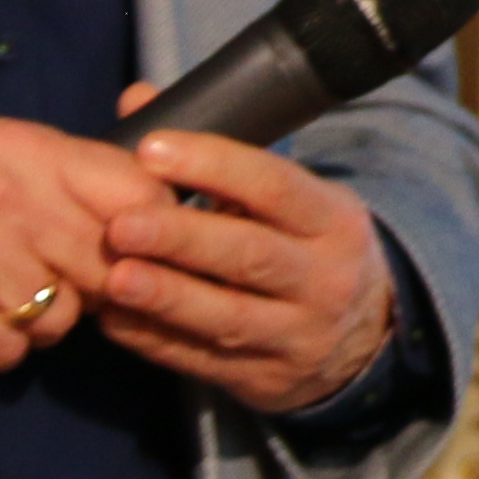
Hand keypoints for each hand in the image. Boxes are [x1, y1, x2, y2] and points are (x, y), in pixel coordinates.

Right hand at [0, 118, 157, 370]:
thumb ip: (57, 173)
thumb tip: (134, 206)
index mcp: (27, 150)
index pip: (132, 189)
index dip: (146, 228)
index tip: (136, 249)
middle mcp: (10, 199)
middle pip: (105, 265)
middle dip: (90, 286)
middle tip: (56, 285)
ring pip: (59, 318)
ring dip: (34, 322)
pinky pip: (8, 353)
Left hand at [94, 99, 396, 418]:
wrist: (363, 338)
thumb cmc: (305, 246)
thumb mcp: (289, 198)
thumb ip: (213, 155)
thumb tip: (138, 97)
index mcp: (332, 219)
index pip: (275, 186)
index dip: (214, 166)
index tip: (152, 149)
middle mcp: (323, 278)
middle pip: (251, 256)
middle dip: (183, 238)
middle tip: (122, 223)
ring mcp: (297, 335)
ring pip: (229, 316)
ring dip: (168, 297)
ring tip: (115, 276)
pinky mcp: (265, 380)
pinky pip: (204, 361)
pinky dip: (156, 340)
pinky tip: (115, 319)